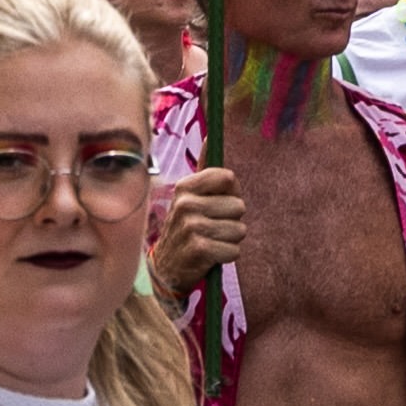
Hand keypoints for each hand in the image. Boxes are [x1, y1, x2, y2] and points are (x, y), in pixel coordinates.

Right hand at [150, 165, 245, 286]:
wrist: (165, 269)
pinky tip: (210, 256)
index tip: (219, 204)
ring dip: (230, 240)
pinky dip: (227, 256)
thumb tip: (210, 136)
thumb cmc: (186, 228)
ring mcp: (191, 226)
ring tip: (211, 242)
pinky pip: (234, 250)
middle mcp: (186, 203)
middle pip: (238, 206)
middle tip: (212, 228)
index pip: (228, 178)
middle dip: (232, 220)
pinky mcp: (199, 249)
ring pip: (240, 230)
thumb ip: (204, 171)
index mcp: (185, 186)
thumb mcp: (189, 198)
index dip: (230, 193)